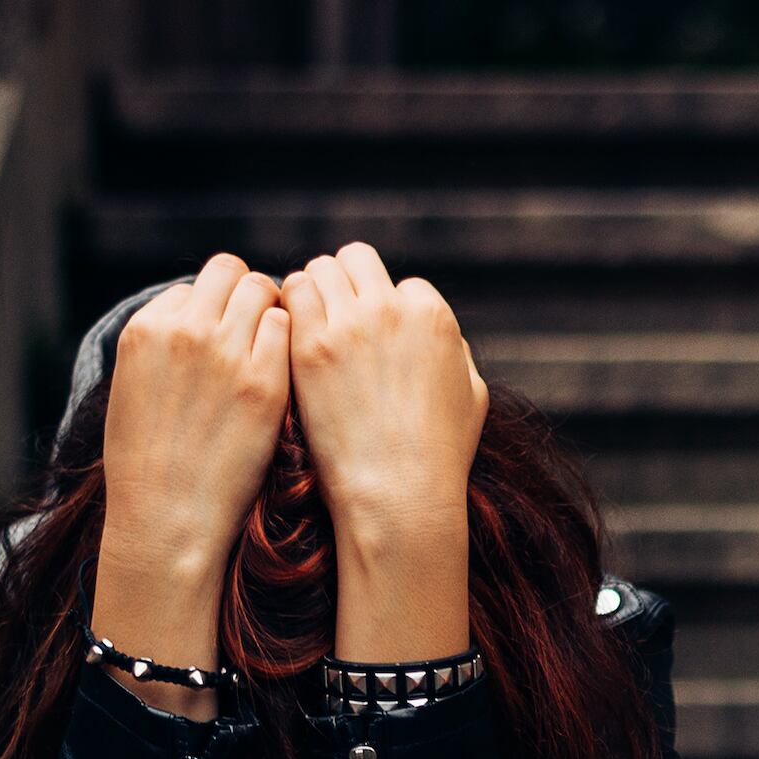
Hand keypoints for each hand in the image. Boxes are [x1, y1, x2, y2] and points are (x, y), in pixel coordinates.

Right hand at [91, 255, 289, 709]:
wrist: (167, 519)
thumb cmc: (148, 466)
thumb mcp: (134, 389)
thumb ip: (164, 346)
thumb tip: (194, 318)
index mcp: (146, 328)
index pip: (195, 286)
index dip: (215, 305)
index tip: (226, 330)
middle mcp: (184, 328)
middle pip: (231, 275)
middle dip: (247, 295)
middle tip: (262, 328)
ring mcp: (227, 351)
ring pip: (264, 294)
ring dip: (274, 313)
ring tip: (278, 349)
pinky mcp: (265, 380)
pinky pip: (289, 332)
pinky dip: (293, 344)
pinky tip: (291, 372)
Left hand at [282, 243, 484, 662]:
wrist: (399, 496)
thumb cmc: (438, 458)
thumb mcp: (471, 398)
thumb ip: (456, 354)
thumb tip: (442, 338)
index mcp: (432, 316)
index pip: (400, 284)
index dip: (384, 308)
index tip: (372, 334)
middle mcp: (391, 307)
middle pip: (354, 262)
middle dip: (344, 285)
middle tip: (331, 318)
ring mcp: (348, 323)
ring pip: (317, 271)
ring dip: (312, 293)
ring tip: (306, 328)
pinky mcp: (310, 344)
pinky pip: (290, 295)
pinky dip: (287, 309)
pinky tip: (287, 338)